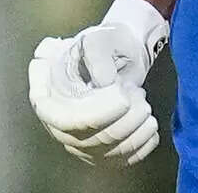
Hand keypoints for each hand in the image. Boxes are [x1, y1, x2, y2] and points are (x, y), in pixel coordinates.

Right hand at [26, 0, 167, 165]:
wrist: (123, 55)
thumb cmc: (106, 45)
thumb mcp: (98, 39)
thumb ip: (96, 54)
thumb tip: (103, 83)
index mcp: (48, 97)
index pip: (63, 119)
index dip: (95, 113)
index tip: (122, 94)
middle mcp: (59, 126)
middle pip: (91, 138)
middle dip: (123, 116)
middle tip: (138, 93)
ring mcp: (81, 144)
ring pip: (110, 150)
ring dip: (135, 127)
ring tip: (144, 103)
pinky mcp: (103, 154)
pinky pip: (124, 159)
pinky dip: (143, 143)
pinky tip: (149, 125)